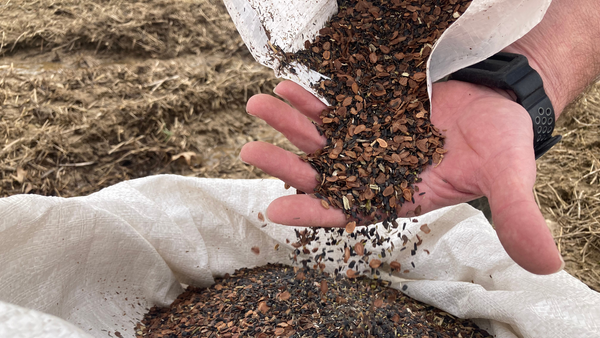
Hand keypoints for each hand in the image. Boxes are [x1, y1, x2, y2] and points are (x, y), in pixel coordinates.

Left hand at [240, 80, 562, 274]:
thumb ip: (518, 216)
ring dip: (289, 122)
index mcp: (402, 195)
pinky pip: (334, 103)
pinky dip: (312, 96)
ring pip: (322, 134)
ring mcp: (371, 136)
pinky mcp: (371, 107)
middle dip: (289, 162)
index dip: (315, 213)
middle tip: (251, 151)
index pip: (352, 212)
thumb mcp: (511, 177)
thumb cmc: (504, 139)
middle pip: (325, 171)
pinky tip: (287, 87)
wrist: (502, 97)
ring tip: (258, 106)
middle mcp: (379, 169)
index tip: (277, 209)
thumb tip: (545, 265)